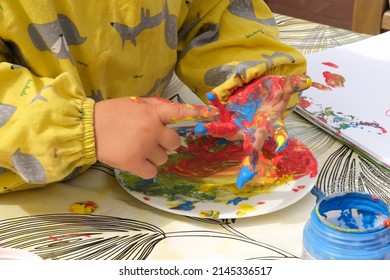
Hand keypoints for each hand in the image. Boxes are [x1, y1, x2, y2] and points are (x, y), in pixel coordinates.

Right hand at [94, 97, 217, 178]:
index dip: (196, 112)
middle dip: (166, 143)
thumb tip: (170, 112)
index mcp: (151, 112)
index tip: (211, 113)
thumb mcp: (133, 103)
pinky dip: (146, 169)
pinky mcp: (134, 163)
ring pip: (163, 158)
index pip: (179, 112)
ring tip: (138, 149)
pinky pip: (152, 171)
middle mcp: (151, 129)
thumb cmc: (111, 113)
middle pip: (175, 143)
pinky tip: (136, 161)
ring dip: (154, 156)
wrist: (88, 128)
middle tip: (152, 140)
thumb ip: (153, 107)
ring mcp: (144, 147)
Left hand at [194, 74, 311, 187]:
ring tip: (202, 129)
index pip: (277, 133)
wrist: (259, 92)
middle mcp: (254, 129)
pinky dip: (215, 105)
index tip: (282, 147)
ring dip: (215, 130)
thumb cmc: (272, 95)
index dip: (280, 139)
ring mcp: (239, 124)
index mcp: (270, 124)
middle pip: (250, 143)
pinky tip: (210, 96)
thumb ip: (292, 86)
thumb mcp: (283, 89)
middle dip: (247, 155)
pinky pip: (219, 112)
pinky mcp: (228, 115)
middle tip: (245, 170)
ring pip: (227, 131)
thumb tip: (306, 80)